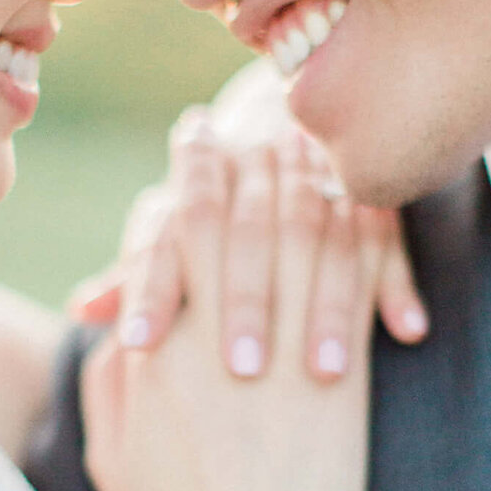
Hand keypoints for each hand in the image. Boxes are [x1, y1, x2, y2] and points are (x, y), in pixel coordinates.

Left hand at [71, 96, 425, 380]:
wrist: (287, 119)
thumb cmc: (214, 205)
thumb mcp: (174, 236)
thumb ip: (138, 277)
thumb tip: (83, 311)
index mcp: (193, 190)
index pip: (163, 240)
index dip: (150, 291)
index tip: (137, 349)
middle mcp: (251, 174)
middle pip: (245, 238)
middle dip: (243, 304)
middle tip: (240, 372)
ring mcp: (316, 181)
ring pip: (321, 238)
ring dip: (325, 305)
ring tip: (323, 372)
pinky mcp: (372, 196)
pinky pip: (390, 237)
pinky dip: (398, 281)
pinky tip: (408, 331)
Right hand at [80, 129, 395, 490]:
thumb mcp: (113, 453)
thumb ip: (110, 379)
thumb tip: (118, 321)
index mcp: (158, 358)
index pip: (174, 240)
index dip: (186, 180)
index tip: (192, 141)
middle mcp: (220, 346)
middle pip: (238, 223)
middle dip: (245, 158)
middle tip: (252, 114)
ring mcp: (285, 362)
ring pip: (299, 245)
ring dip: (304, 181)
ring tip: (307, 139)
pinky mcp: (341, 384)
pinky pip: (350, 290)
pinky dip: (356, 238)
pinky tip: (360, 204)